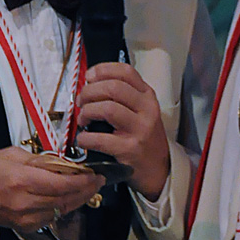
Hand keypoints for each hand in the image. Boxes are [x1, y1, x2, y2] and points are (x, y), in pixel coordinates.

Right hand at [0, 146, 102, 232]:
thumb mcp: (10, 155)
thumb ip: (38, 159)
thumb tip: (62, 163)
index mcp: (22, 180)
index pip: (62, 183)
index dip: (83, 181)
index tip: (94, 175)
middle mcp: (26, 201)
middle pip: (66, 198)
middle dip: (86, 190)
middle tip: (97, 181)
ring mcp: (27, 217)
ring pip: (63, 209)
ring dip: (78, 199)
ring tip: (88, 189)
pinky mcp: (27, 226)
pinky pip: (53, 217)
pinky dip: (64, 207)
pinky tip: (69, 198)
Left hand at [76, 61, 170, 199]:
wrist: (158, 169)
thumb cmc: (144, 138)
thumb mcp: (141, 112)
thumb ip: (123, 97)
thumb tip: (89, 85)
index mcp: (147, 96)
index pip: (125, 72)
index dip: (102, 70)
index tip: (88, 77)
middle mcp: (146, 109)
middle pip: (113, 87)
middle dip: (89, 92)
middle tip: (81, 101)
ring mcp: (140, 129)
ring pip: (107, 108)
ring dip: (87, 112)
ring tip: (83, 120)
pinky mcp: (130, 149)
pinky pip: (100, 138)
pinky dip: (85, 138)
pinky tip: (83, 139)